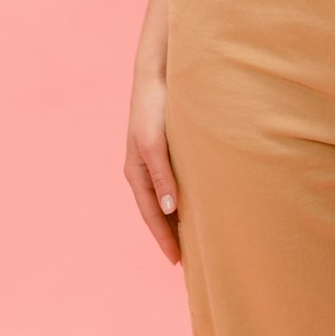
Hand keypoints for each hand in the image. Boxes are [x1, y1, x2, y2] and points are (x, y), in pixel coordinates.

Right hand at [124, 65, 181, 266]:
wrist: (157, 72)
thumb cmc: (154, 106)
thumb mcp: (154, 143)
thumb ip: (161, 175)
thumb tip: (169, 210)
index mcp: (136, 172)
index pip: (150, 215)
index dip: (164, 239)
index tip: (178, 263)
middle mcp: (144, 169)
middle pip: (156, 211)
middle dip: (169, 235)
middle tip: (189, 260)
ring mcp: (154, 159)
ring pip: (166, 197)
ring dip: (177, 218)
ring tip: (195, 238)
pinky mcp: (167, 148)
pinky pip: (174, 182)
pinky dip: (182, 198)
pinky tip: (198, 202)